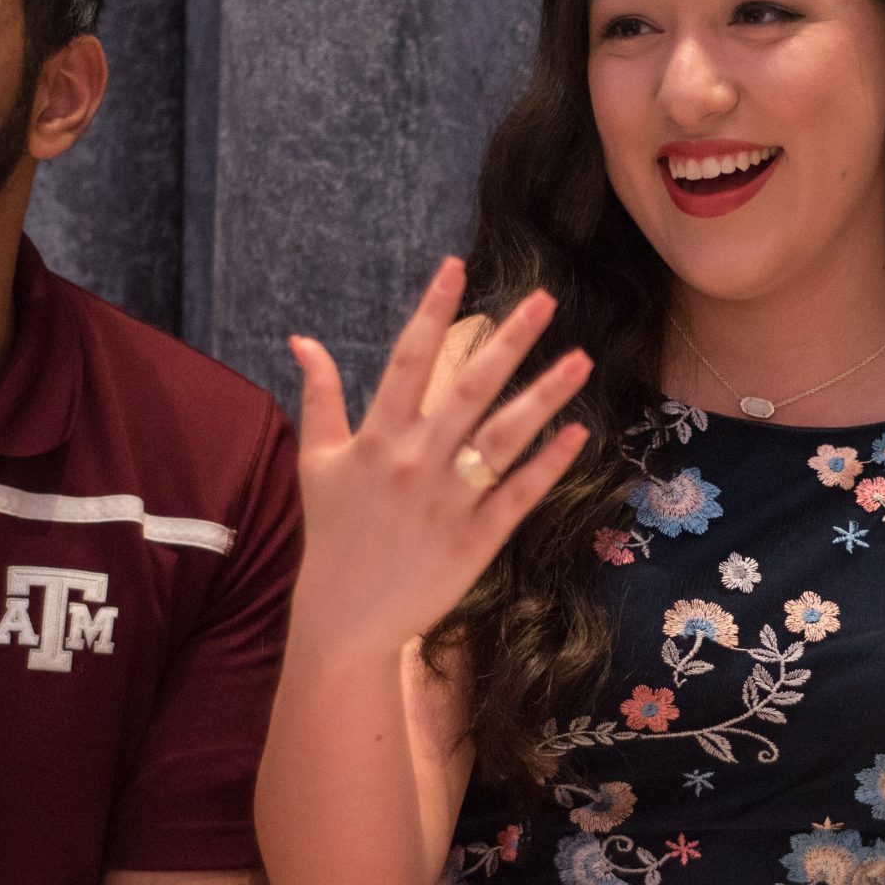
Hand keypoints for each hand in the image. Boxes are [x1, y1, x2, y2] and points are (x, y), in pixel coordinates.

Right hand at [289, 259, 591, 653]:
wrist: (344, 617)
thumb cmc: (332, 534)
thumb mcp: (316, 461)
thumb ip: (319, 396)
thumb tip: (303, 340)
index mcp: (376, 438)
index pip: (407, 360)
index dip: (433, 312)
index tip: (457, 267)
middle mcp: (414, 462)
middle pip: (468, 388)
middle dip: (508, 341)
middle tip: (545, 299)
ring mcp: (449, 500)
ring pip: (503, 437)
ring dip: (545, 395)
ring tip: (581, 358)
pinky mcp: (476, 539)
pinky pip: (519, 494)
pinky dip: (549, 464)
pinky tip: (579, 433)